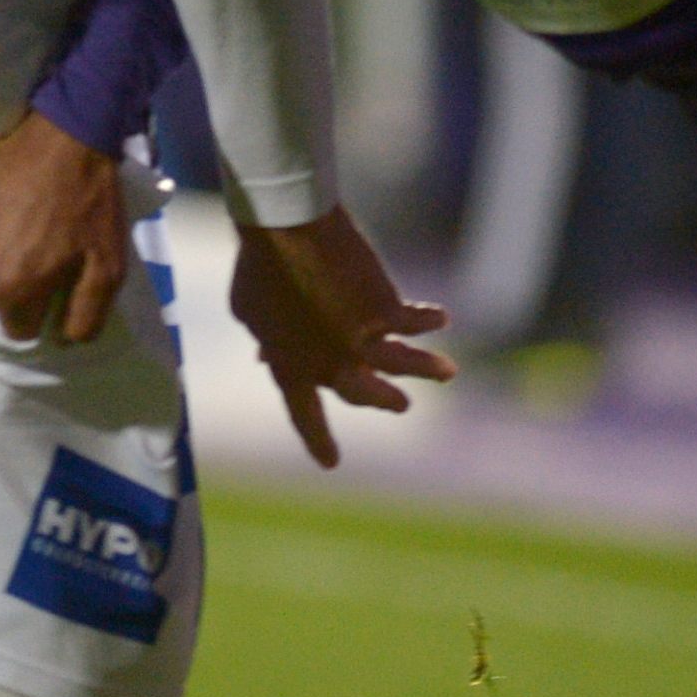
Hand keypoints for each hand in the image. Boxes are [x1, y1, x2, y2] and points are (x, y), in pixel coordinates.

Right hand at [0, 111, 130, 342]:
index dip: (39, 308)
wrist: (66, 136)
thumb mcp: (108, 266)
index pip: (17, 329)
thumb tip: (64, 343)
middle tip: (37, 244)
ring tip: (13, 225)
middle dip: (13, 281)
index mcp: (11, 287)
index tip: (51, 279)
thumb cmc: (90, 202)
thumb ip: (86, 317)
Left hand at [230, 205, 454, 468]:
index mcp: (289, 367)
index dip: (316, 439)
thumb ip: (263, 338)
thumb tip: (263, 354)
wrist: (287, 233)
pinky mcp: (385, 312)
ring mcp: (360, 341)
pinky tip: (443, 318)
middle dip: (382, 400)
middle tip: (401, 406)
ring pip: (401, 366)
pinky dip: (428, 320)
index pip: (303, 412)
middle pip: (361, 392)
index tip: (330, 463)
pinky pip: (413, 322)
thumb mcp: (247, 311)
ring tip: (449, 373)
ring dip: (426, 370)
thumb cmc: (258, 264)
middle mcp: (329, 364)